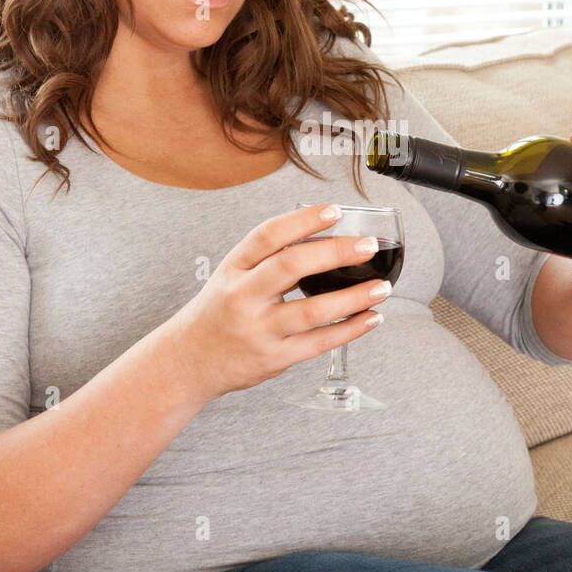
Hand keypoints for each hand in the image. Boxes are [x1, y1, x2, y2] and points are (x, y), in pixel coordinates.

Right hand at [165, 204, 388, 401]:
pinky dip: (350, 329)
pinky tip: (370, 318)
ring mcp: (258, 329)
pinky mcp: (274, 358)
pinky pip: (319, 343)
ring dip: (354, 298)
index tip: (334, 211)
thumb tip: (325, 236)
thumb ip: (269, 258)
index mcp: (234, 268)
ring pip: (313, 311)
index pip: (268, 235)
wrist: (190, 360)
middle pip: (292, 266)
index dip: (303, 220)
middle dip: (336, 253)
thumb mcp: (232, 275)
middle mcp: (243, 296)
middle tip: (367, 246)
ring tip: (381, 287)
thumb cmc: (219, 312)